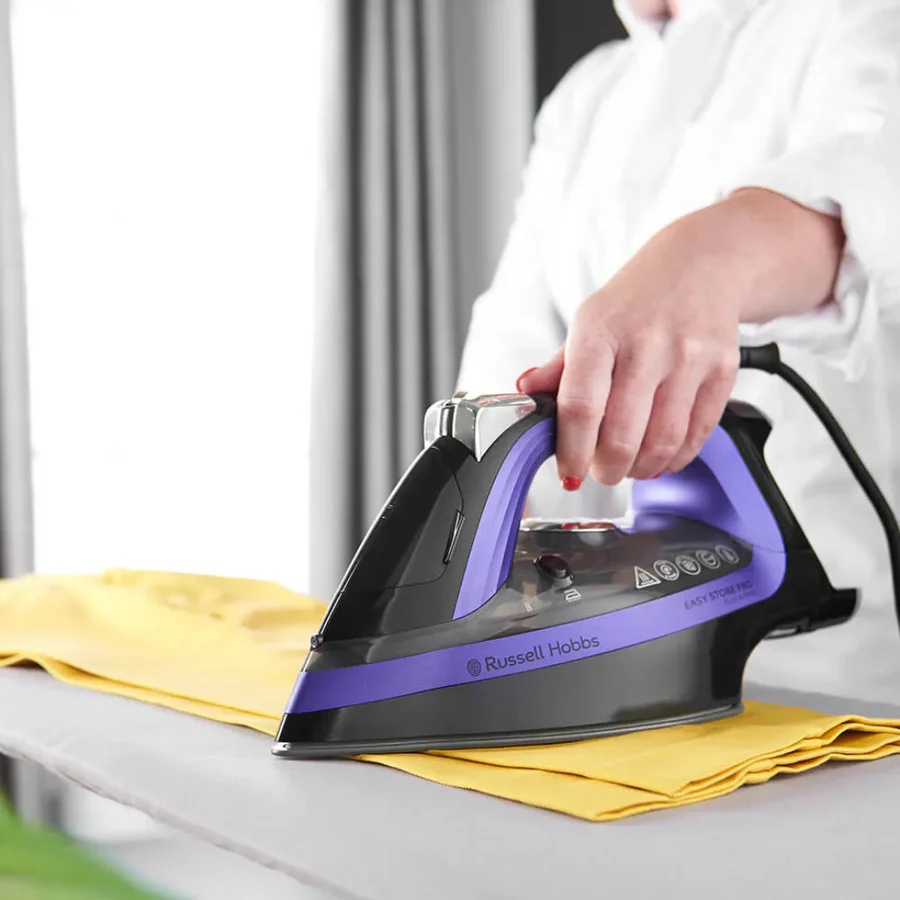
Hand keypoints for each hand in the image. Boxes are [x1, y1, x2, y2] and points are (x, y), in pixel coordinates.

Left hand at [516, 189, 844, 488]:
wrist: (701, 265)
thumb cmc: (636, 301)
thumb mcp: (588, 322)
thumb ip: (557, 367)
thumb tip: (524, 396)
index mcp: (601, 330)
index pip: (581, 406)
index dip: (572, 450)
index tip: (569, 471)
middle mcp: (647, 342)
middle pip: (623, 433)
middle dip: (607, 468)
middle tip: (600, 472)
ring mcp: (689, 356)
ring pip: (662, 440)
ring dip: (641, 468)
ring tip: (629, 467)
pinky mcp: (723, 370)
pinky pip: (697, 434)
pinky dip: (675, 457)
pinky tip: (660, 456)